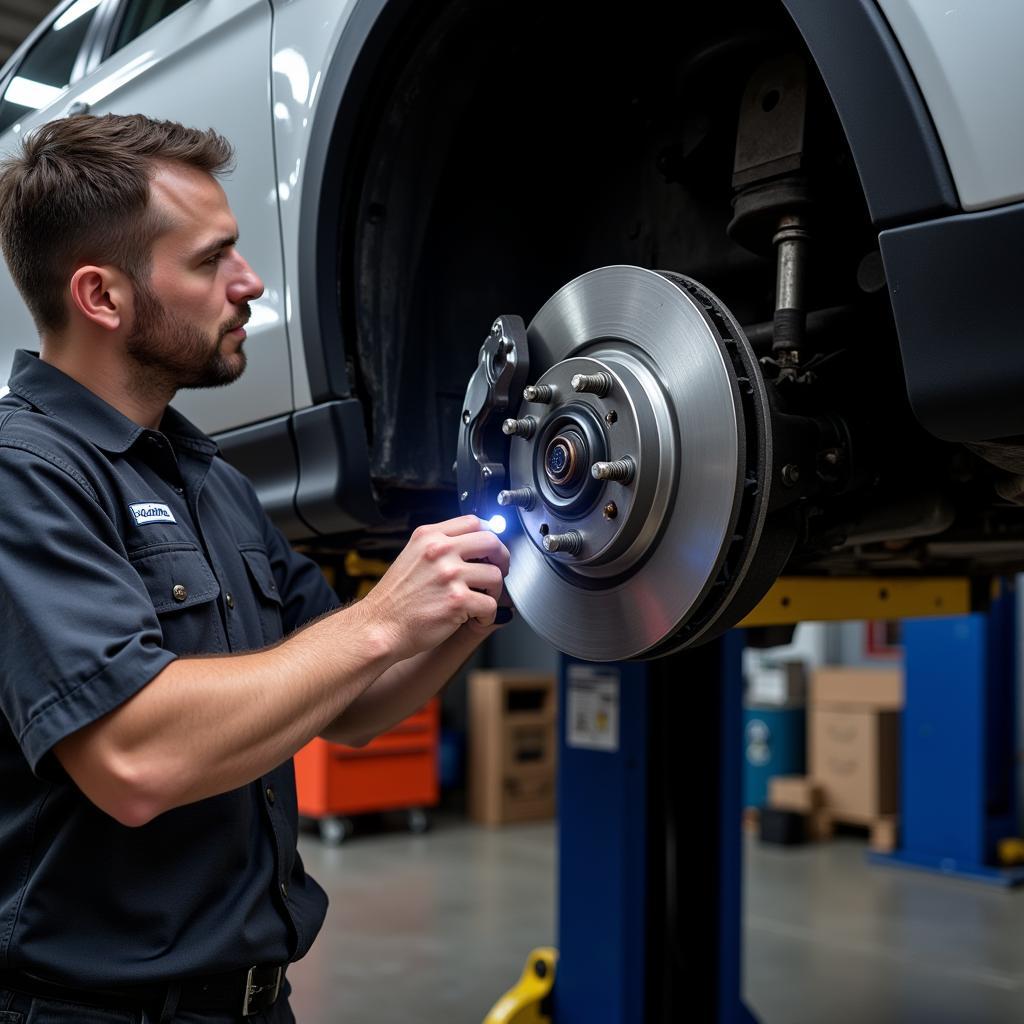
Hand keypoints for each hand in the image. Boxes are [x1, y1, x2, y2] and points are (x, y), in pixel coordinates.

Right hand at [359, 515, 509, 659]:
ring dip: (494, 591)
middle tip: (497, 572)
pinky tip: (476, 618)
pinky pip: (491, 604)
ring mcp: (449, 575)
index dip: (489, 535)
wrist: (380, 627)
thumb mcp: (412, 556)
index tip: (491, 549)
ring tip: (481, 600)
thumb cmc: (396, 598)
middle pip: (491, 541)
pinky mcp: (457, 600)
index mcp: (429, 536)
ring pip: (495, 575)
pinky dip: (488, 615)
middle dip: (501, 558)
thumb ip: (440, 545)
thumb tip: (474, 544)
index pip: (473, 521)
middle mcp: (439, 551)